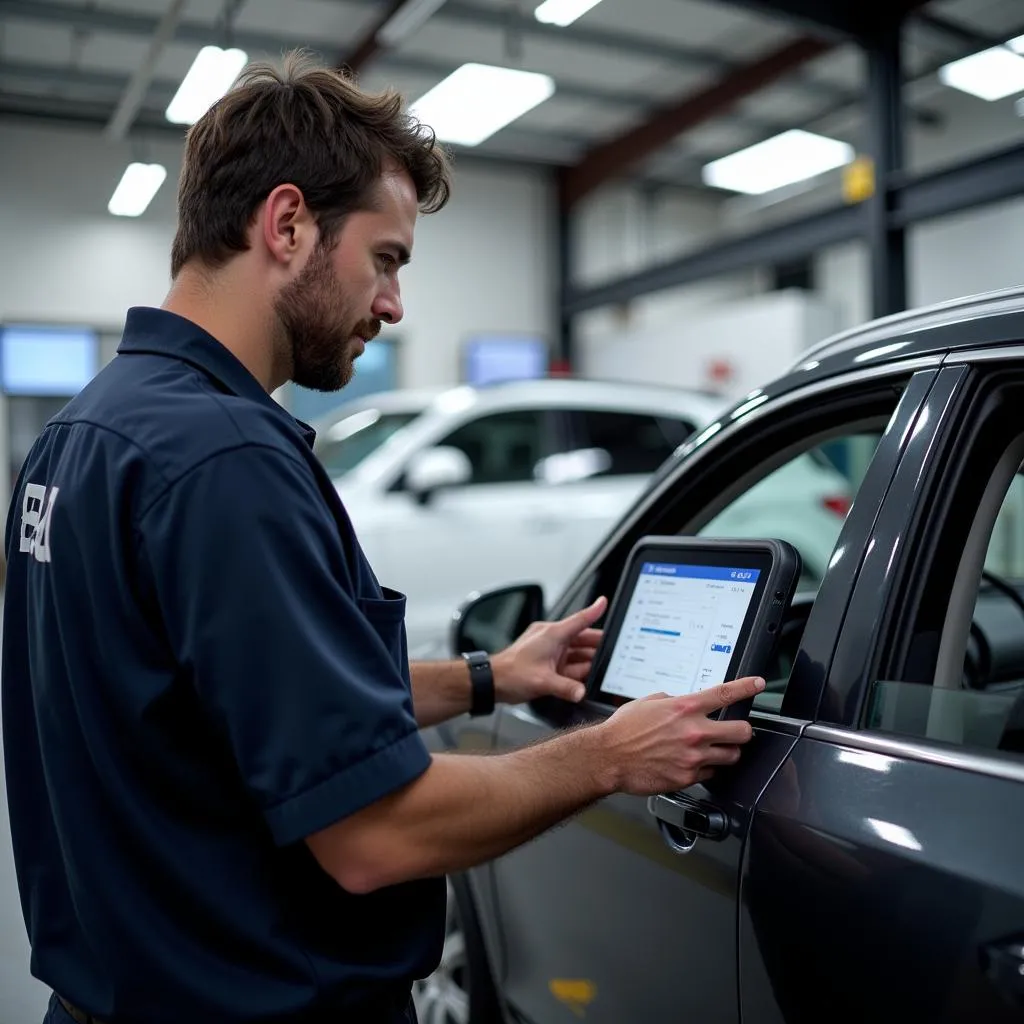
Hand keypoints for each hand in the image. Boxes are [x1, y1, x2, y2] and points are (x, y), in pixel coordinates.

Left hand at [491, 597, 607, 705]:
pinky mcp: (547, 663)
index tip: (604, 602)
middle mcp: (552, 640)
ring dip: (588, 661)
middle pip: (582, 639)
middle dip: (598, 646)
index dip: (594, 611)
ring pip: (577, 653)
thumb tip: (581, 692)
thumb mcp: (542, 681)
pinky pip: (569, 664)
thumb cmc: (510, 673)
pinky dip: (578, 671)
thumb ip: (566, 688)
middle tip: (615, 652)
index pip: (579, 620)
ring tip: (603, 669)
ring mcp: (550, 651)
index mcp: (551, 635)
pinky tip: (586, 679)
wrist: (492, 682)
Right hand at [598, 677, 765, 795]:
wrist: (608, 757)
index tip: (758, 684)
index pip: (725, 694)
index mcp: (684, 708)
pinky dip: (707, 769)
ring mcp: (693, 756)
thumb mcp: (649, 702)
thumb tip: (685, 704)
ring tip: (715, 750)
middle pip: (742, 732)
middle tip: (735, 731)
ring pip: (732, 756)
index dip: (747, 687)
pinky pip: (711, 773)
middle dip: (742, 731)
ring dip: (727, 752)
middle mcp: (693, 732)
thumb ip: (673, 702)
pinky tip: (694, 763)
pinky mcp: (687, 777)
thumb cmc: (623, 729)